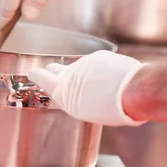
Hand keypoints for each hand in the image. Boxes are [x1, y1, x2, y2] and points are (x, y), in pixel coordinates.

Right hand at [28, 51, 145, 125]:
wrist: (133, 90)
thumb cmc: (110, 109)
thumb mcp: (83, 111)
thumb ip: (71, 100)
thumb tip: (69, 96)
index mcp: (62, 89)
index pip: (40, 76)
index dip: (35, 75)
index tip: (34, 74)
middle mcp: (70, 73)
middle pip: (54, 68)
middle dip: (54, 73)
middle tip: (59, 80)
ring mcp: (85, 62)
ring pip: (77, 66)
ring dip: (80, 74)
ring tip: (92, 86)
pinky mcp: (100, 55)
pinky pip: (94, 62)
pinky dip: (97, 69)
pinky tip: (107, 79)